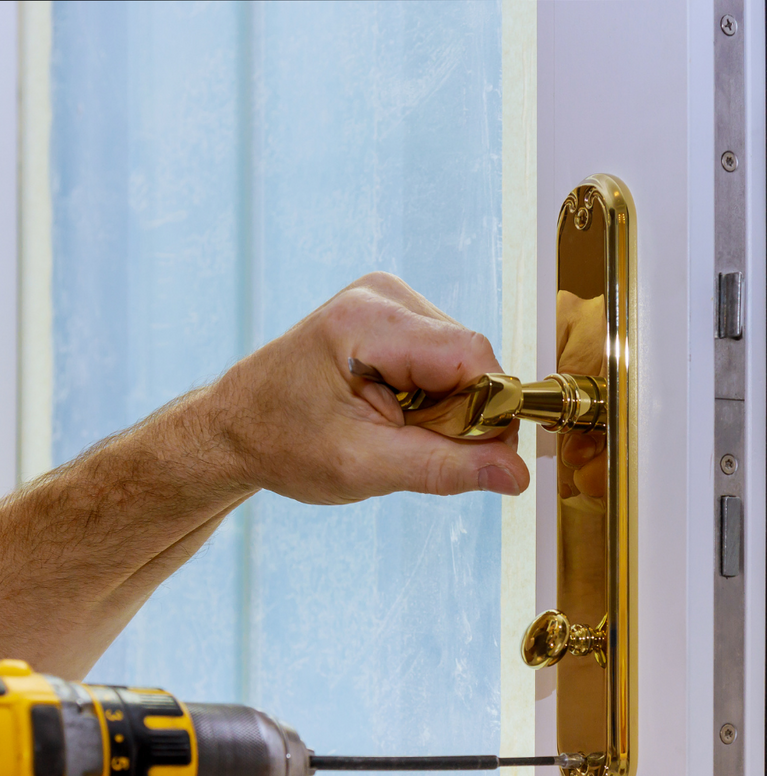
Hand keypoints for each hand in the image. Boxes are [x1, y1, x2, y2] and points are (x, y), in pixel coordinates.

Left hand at [208, 272, 529, 503]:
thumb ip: (446, 468)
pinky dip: (434, 397)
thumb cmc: (283, 443)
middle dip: (461, 414)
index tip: (471, 458)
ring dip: (447, 408)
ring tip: (393, 429)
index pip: (471, 356)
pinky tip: (395, 411)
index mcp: (367, 322)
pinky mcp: (393, 316)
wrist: (237, 429)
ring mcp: (388, 301)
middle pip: (471, 358)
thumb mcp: (364, 467)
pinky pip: (445, 359)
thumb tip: (516, 475)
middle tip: (409, 446)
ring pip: (463, 361)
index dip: (487, 412)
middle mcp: (382, 296)